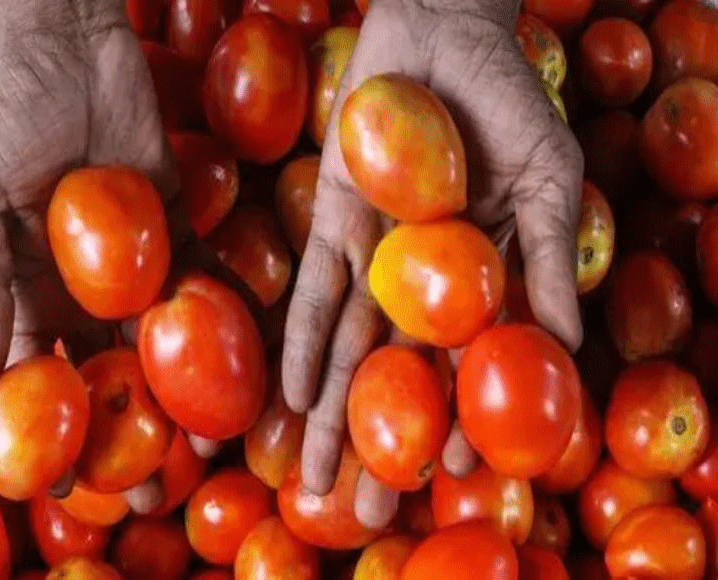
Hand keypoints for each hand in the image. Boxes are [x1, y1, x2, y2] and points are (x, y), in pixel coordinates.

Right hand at [0, 0, 229, 510]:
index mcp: (32, 293)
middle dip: (131, 427)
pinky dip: (221, 312)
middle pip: (112, 372)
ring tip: (214, 439)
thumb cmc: (12, 120)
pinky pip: (204, 277)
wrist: (75, 55)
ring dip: (186, 388)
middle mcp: (87, 291)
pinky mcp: (179, 229)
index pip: (44, 376)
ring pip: (164, 339)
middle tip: (157, 486)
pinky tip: (247, 356)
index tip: (72, 485)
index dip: (57, 430)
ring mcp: (138, 264)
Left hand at [282, 0, 583, 528]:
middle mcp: (422, 281)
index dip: (461, 416)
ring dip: (334, 414)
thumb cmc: (510, 101)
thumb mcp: (550, 177)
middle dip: (381, 442)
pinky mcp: (333, 223)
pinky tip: (296, 397)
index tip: (451, 469)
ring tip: (315, 479)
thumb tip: (565, 339)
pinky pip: (316, 292)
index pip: (469, 365)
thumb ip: (551, 256)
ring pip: (353, 348)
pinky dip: (307, 343)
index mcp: (480, 279)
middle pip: (401, 374)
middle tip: (363, 510)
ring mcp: (375, 255)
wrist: (445, 33)